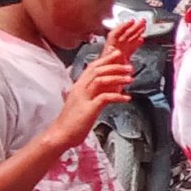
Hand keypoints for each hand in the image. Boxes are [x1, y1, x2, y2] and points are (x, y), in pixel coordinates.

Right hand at [49, 25, 141, 147]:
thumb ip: (92, 94)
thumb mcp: (82, 103)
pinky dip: (117, 96)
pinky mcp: (88, 109)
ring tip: (130, 79)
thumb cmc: (72, 121)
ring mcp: (83, 98)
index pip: (92, 67)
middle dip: (115, 66)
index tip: (118, 55)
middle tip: (129, 66)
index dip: (106, 60)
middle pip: (97, 70)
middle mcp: (79, 89)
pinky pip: (104, 98)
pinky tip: (126, 98)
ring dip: (118, 78)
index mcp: (78, 86)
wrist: (60, 135)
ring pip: (100, 80)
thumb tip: (106, 89)